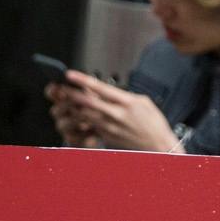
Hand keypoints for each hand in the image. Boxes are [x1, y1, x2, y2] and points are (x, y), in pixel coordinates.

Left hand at [46, 73, 181, 153]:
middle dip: (70, 93)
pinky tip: (75, 113)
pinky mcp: (107, 136)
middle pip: (87, 102)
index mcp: (128, 103)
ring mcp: (111, 127)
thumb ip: (123, 95)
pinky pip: (89, 126)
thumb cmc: (153, 123)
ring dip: (72, 106)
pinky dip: (80, 119)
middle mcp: (117, 115)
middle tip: (60, 87)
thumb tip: (106, 90)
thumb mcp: (143, 101)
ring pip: (84, 115)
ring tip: (64, 100)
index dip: (83, 80)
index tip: (69, 74)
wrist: (159, 145)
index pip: (101, 88)